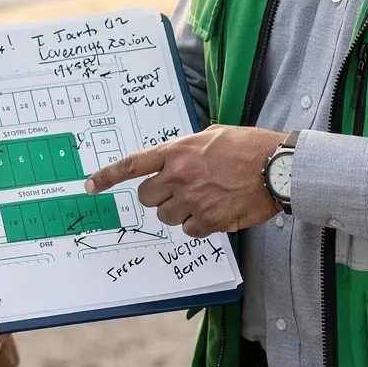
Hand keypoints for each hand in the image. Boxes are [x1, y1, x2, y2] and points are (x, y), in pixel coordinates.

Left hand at [86, 124, 287, 237]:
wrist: (277, 167)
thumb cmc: (249, 147)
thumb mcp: (212, 135)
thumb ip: (186, 148)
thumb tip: (173, 160)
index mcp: (177, 151)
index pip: (132, 165)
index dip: (107, 177)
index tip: (90, 186)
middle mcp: (180, 176)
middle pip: (146, 198)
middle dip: (157, 198)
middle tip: (177, 193)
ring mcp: (194, 200)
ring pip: (167, 217)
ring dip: (180, 212)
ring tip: (204, 199)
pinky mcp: (210, 220)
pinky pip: (189, 231)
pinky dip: (199, 225)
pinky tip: (216, 211)